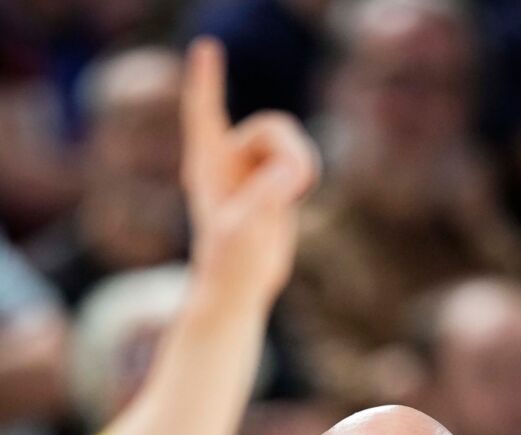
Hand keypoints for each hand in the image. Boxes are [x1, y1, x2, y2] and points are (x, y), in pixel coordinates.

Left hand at [182, 39, 319, 310]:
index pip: (205, 112)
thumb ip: (267, 194)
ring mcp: (252, 172)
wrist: (238, 289)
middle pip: (271, 125)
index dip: (206, 80)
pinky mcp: (274, 186)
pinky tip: (296, 192)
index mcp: (206, 164)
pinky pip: (297, 159)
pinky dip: (304, 172)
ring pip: (288, 141)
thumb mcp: (245, 226)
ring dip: (300, 162)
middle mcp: (228, 161)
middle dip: (290, 148)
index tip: (206, 47)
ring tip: (296, 192)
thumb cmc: (229, 262)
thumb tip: (293, 172)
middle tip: (298, 182)